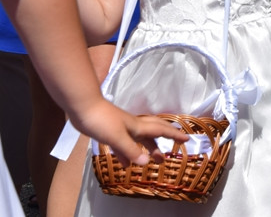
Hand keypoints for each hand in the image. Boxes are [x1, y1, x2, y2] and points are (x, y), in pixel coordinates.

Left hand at [69, 100, 188, 166]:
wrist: (82, 107)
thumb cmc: (101, 121)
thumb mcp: (116, 137)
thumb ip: (130, 150)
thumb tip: (146, 162)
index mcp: (137, 127)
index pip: (161, 131)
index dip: (174, 135)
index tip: (187, 139)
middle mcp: (133, 126)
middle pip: (154, 132)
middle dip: (165, 140)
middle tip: (172, 151)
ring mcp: (122, 128)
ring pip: (140, 139)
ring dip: (148, 148)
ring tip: (153, 159)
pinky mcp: (111, 131)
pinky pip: (125, 144)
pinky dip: (129, 153)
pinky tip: (126, 163)